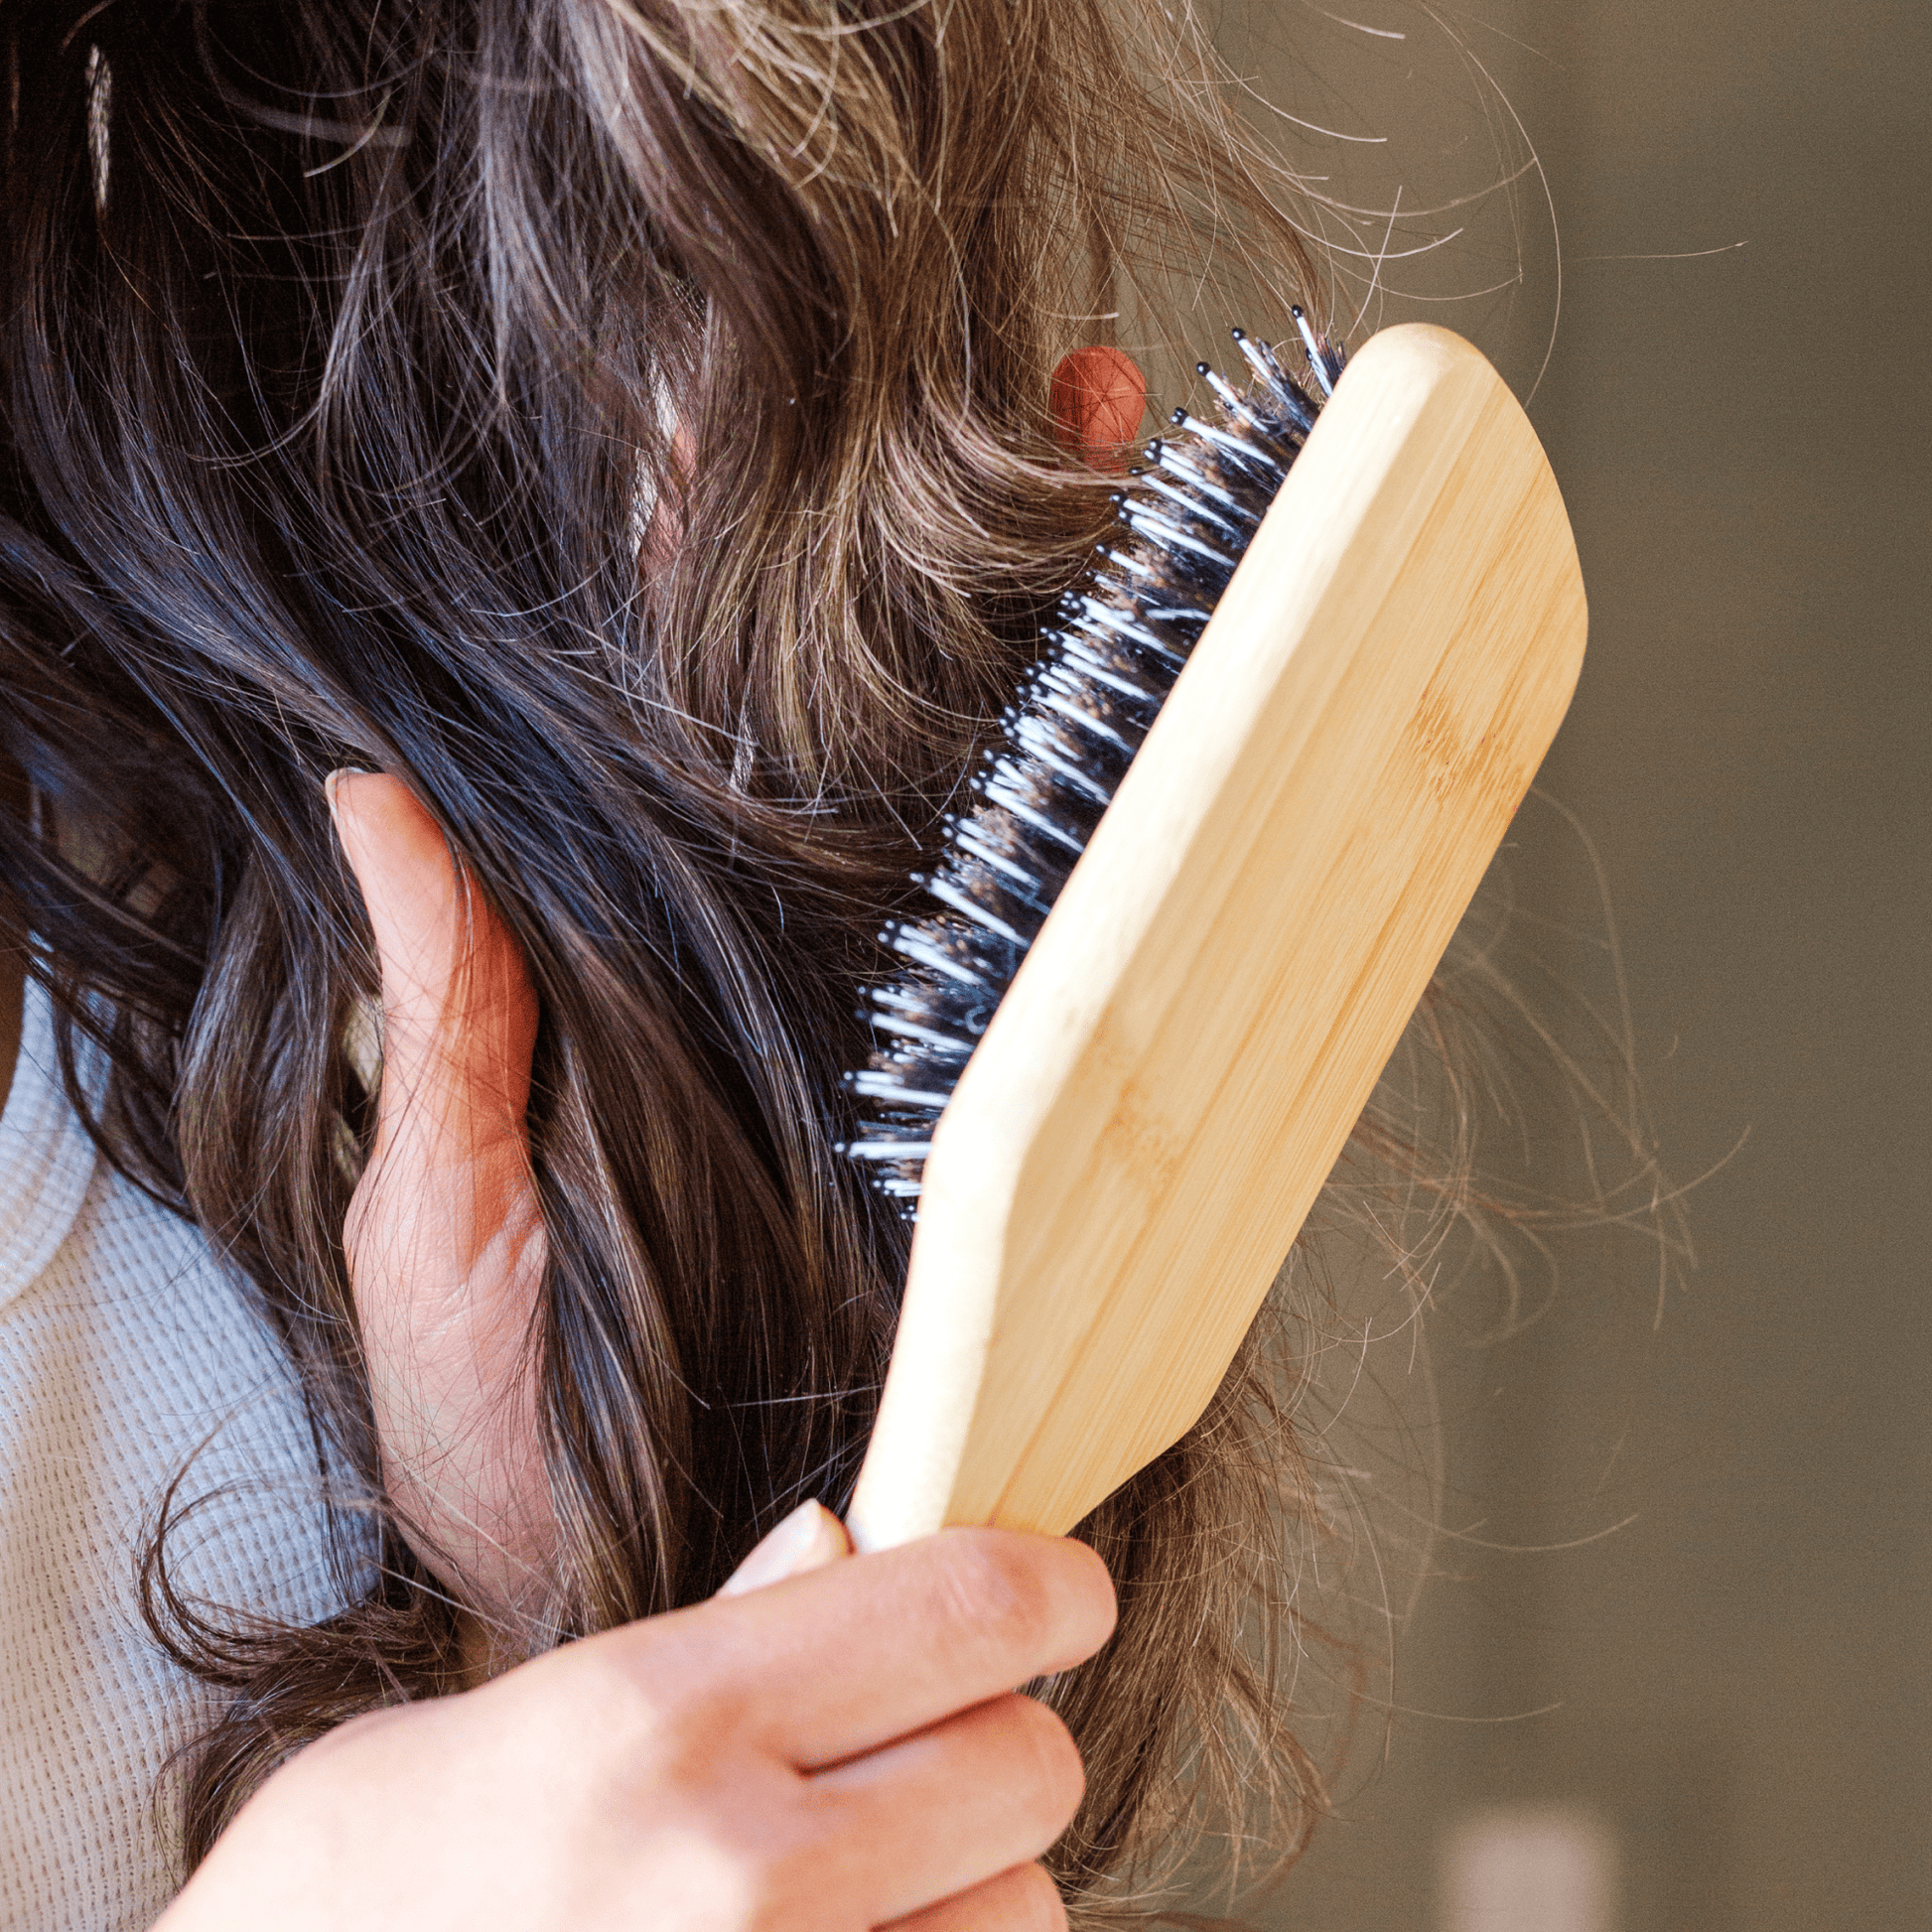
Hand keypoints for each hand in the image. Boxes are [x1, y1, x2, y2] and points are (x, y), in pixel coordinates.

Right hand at [154, 1513, 1114, 1930]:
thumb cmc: (361, 1904)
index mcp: (663, 1721)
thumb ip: (700, 1642)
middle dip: (1005, 1741)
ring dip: (978, 1894)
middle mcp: (740, 1877)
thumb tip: (845, 1552)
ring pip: (1026, 1917)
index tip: (1062, 1594)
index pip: (965, 1607)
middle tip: (928, 1753)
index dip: (1053, 1587)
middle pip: (1028, 1762)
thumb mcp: (505, 1723)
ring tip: (864, 1899)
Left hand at [321, 346, 1147, 1633]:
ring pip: (1037, 828)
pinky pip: (1105, 997)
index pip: (748, 732)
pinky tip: (1222, 739)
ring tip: (1165, 495)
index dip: (795, 576)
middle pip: (927, 736)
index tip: (842, 425)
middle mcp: (833, 993)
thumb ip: (447, 1017)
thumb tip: (371, 800)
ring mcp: (939, 1065)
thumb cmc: (510, 1432)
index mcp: (687, 975)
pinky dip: (1168, 867)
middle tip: (1077, 400)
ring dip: (1105, 655)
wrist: (645, 1597)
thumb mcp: (439, 1216)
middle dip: (1006, 555)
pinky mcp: (1018, 1154)